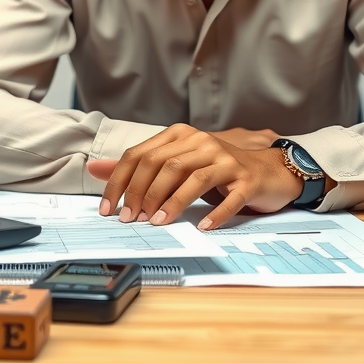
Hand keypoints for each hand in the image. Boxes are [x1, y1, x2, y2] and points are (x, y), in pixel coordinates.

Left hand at [86, 123, 302, 230]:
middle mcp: (203, 142)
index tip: (108, 208)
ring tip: (158, 223)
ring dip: (173, 203)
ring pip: (194, 178)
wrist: (268, 169)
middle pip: (165, 165)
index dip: (120, 182)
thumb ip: (139, 166)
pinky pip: (230, 198)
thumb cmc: (216, 169)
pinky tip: (203, 227)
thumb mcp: (177, 162)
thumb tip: (95, 169)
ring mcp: (227, 160)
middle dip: (143, 193)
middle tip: (132, 219)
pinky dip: (215, 213)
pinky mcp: (247, 180)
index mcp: (181, 135)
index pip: (141, 155)